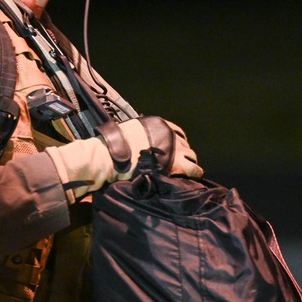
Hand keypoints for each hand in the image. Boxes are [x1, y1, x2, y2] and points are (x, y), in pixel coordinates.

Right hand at [45, 117, 203, 201]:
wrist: (108, 157)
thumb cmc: (112, 146)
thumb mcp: (127, 132)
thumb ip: (139, 135)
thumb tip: (138, 140)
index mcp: (156, 124)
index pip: (175, 131)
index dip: (176, 142)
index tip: (175, 151)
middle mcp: (167, 133)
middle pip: (183, 144)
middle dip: (183, 153)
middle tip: (181, 164)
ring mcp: (172, 148)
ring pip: (190, 155)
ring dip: (189, 164)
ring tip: (188, 173)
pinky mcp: (173, 164)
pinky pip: (191, 169)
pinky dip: (193, 173)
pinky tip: (193, 177)